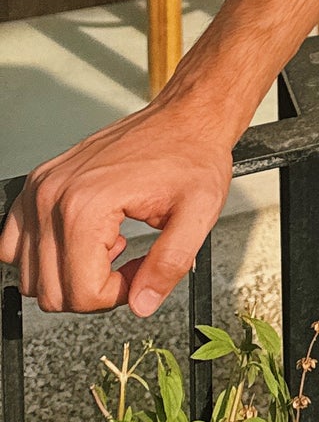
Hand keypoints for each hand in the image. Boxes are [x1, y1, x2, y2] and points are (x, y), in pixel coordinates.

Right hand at [0, 95, 235, 316]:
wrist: (184, 118)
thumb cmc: (191, 156)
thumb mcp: (198, 213)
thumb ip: (170, 264)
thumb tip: (142, 303)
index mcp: (88, 204)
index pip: (81, 293)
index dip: (118, 295)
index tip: (141, 273)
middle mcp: (54, 195)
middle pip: (52, 291)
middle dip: (94, 291)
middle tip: (130, 264)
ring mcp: (40, 188)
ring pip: (30, 275)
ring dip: (69, 275)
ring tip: (109, 246)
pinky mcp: (38, 184)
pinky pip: (13, 243)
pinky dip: (44, 255)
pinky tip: (84, 238)